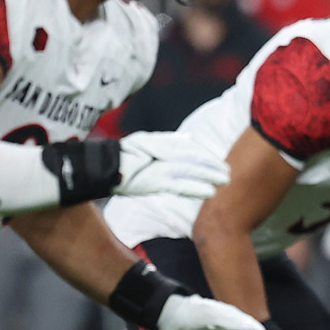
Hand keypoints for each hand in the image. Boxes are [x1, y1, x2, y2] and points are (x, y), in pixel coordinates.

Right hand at [115, 132, 230, 200]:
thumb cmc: (124, 158)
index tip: (219, 162)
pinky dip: (195, 188)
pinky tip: (209, 192)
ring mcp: (157, 165)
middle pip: (192, 156)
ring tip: (225, 180)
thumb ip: (169, 140)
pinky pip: (179, 184)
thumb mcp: (146, 144)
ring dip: (209, 175)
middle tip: (228, 171)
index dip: (206, 155)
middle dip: (212, 164)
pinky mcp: (154, 181)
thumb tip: (189, 137)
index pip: (188, 147)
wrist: (100, 168)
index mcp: (159, 142)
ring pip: (189, 169)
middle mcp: (159, 151)